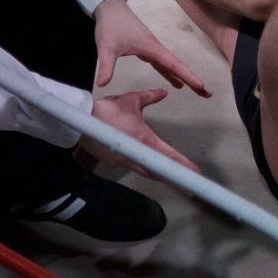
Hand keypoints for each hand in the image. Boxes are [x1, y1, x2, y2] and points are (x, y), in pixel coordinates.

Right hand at [81, 87, 199, 177]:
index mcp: (144, 140)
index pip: (168, 156)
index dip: (183, 166)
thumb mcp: (132, 100)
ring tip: (172, 180)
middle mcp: (135, 154)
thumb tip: (163, 92)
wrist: (81, 118)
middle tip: (187, 185)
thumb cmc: (107, 110)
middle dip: (174, 178)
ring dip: (159, 176)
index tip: (195, 174)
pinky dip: (143, 170)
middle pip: (159, 172)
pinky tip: (148, 170)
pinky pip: (132, 168)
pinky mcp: (113, 161)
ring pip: (146, 172)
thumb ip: (150, 97)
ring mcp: (123, 161)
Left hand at [92, 0, 209, 95]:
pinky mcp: (146, 48)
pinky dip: (170, 72)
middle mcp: (155, 48)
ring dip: (183, 76)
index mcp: (151, 47)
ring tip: (197, 89)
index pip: (173, 64)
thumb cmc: (111, 25)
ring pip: (171, 65)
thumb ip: (106, 66)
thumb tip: (102, 84)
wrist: (109, 8)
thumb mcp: (106, 47)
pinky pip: (162, 63)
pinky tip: (174, 81)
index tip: (201, 86)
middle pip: (177, 66)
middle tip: (207, 93)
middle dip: (192, 79)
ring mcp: (151, 48)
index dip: (188, 76)